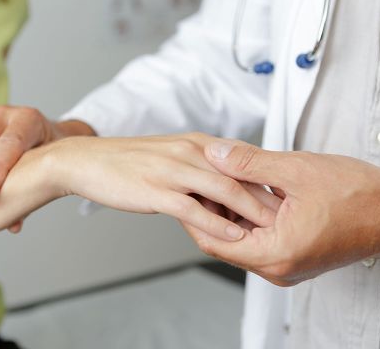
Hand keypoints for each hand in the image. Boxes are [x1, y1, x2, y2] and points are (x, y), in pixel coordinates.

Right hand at [32, 133, 279, 241]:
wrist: (88, 161)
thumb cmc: (129, 162)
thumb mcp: (170, 156)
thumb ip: (199, 166)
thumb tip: (223, 184)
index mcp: (196, 143)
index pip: (241, 160)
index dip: (266, 179)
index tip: (286, 197)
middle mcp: (189, 152)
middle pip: (239, 174)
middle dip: (266, 195)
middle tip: (290, 215)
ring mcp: (173, 170)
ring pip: (223, 190)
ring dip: (250, 210)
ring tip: (272, 229)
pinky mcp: (157, 191)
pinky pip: (194, 209)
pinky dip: (217, 224)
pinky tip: (233, 237)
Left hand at [182, 140, 379, 285]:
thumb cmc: (361, 196)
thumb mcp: (296, 170)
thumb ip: (249, 163)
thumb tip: (215, 154)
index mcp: (276, 254)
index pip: (212, 241)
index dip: (193, 212)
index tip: (184, 189)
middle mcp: (279, 267)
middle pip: (224, 240)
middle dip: (210, 207)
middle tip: (199, 177)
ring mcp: (287, 264)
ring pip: (242, 238)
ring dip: (230, 209)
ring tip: (221, 177)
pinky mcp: (295, 254)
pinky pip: (260, 237)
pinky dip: (249, 214)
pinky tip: (246, 188)